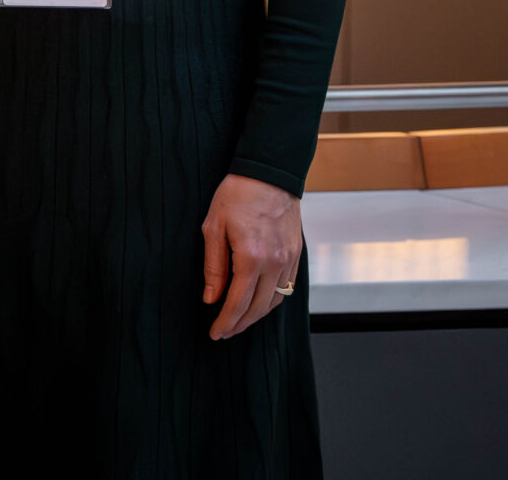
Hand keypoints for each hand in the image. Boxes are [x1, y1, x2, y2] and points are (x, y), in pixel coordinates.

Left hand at [201, 172, 302, 339]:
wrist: (270, 174)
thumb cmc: (236, 195)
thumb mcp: (213, 227)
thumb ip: (213, 266)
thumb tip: (211, 298)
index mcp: (251, 257)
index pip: (238, 302)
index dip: (226, 321)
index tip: (215, 333)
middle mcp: (274, 263)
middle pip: (258, 308)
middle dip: (240, 324)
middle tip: (224, 333)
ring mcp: (288, 260)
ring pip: (275, 301)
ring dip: (257, 316)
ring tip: (238, 322)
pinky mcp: (296, 255)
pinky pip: (286, 287)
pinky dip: (271, 301)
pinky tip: (258, 303)